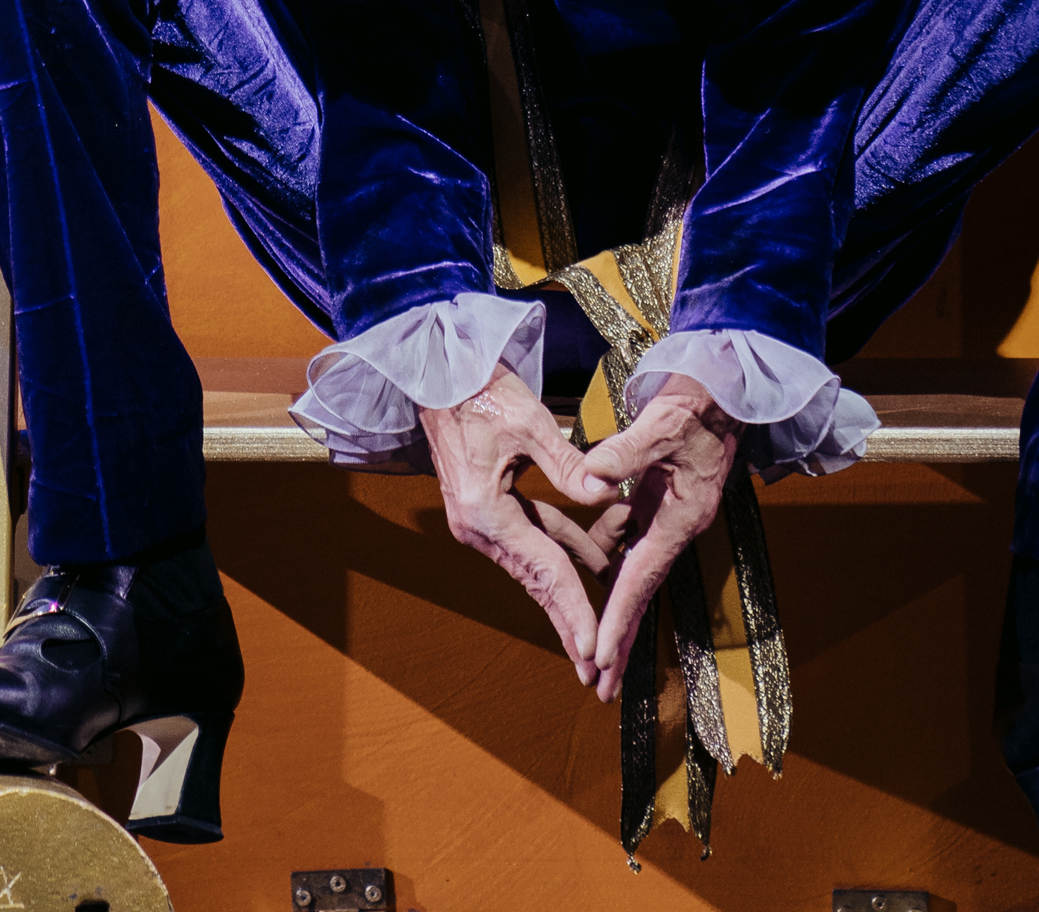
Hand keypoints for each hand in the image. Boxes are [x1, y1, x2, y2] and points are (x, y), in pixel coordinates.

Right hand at [419, 366, 626, 682]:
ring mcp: (479, 520)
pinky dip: (561, 550)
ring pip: (535, 563)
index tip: (594, 648)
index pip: (543, 569)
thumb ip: (567, 462)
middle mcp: (478, 527)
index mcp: (486, 512)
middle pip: (536, 580)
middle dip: (567, 622)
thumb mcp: (527, 420)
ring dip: (568, 588)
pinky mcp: (484, 507)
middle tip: (595, 669)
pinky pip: (530, 536)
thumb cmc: (478, 386)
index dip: (573, 608)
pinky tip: (593, 561)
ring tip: (600, 628)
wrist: (435, 369)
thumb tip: (604, 491)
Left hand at [576, 375, 739, 703]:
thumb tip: (590, 480)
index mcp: (680, 517)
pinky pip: (630, 534)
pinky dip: (608, 553)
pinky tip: (585, 559)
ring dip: (614, 603)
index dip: (619, 619)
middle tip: (597, 686)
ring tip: (592, 645)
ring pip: (633, 567)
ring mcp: (668, 511)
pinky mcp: (659, 495)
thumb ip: (623, 454)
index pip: (641, 578)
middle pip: (641, 590)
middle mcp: (676, 523)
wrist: (723, 381)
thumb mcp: (660, 423)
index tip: (600, 658)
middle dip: (621, 638)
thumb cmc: (696, 400)